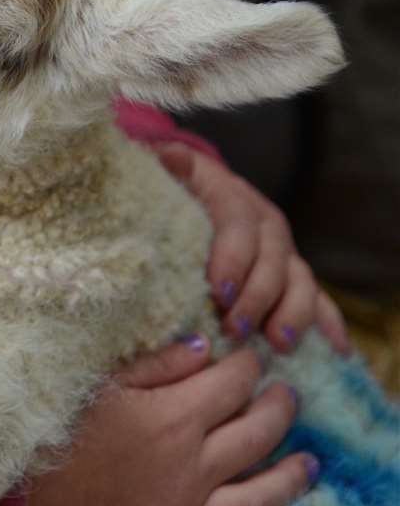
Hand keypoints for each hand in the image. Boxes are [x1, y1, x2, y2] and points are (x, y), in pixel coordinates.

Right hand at [26, 337, 317, 505]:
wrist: (6, 501)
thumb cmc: (45, 429)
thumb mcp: (97, 380)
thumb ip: (156, 362)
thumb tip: (204, 346)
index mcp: (174, 418)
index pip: (233, 382)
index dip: (248, 365)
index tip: (250, 357)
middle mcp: (190, 471)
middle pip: (255, 435)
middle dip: (278, 410)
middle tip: (288, 397)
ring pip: (254, 503)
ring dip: (287, 482)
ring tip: (307, 467)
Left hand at [154, 143, 349, 355]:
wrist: (197, 194)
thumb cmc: (177, 192)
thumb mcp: (170, 178)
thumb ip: (172, 169)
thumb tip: (172, 155)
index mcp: (233, 197)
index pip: (238, 224)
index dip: (232, 259)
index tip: (217, 291)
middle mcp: (265, 223)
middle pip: (272, 260)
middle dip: (256, 298)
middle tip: (234, 329)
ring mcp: (284, 251)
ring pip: (300, 281)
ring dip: (292, 314)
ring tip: (277, 343)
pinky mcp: (294, 276)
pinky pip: (318, 298)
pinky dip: (328, 323)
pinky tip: (335, 349)